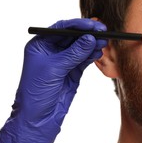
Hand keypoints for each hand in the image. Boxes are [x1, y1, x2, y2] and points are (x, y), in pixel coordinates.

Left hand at [0, 18, 107, 142]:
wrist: (38, 118)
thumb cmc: (36, 93)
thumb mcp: (54, 69)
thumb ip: (73, 53)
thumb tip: (90, 38)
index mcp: (41, 45)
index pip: (61, 28)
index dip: (78, 25)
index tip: (92, 24)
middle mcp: (52, 50)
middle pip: (73, 36)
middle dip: (88, 34)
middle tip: (103, 30)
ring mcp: (64, 61)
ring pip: (81, 47)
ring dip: (93, 44)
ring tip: (105, 41)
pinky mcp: (72, 71)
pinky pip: (84, 59)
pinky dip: (92, 55)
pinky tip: (99, 51)